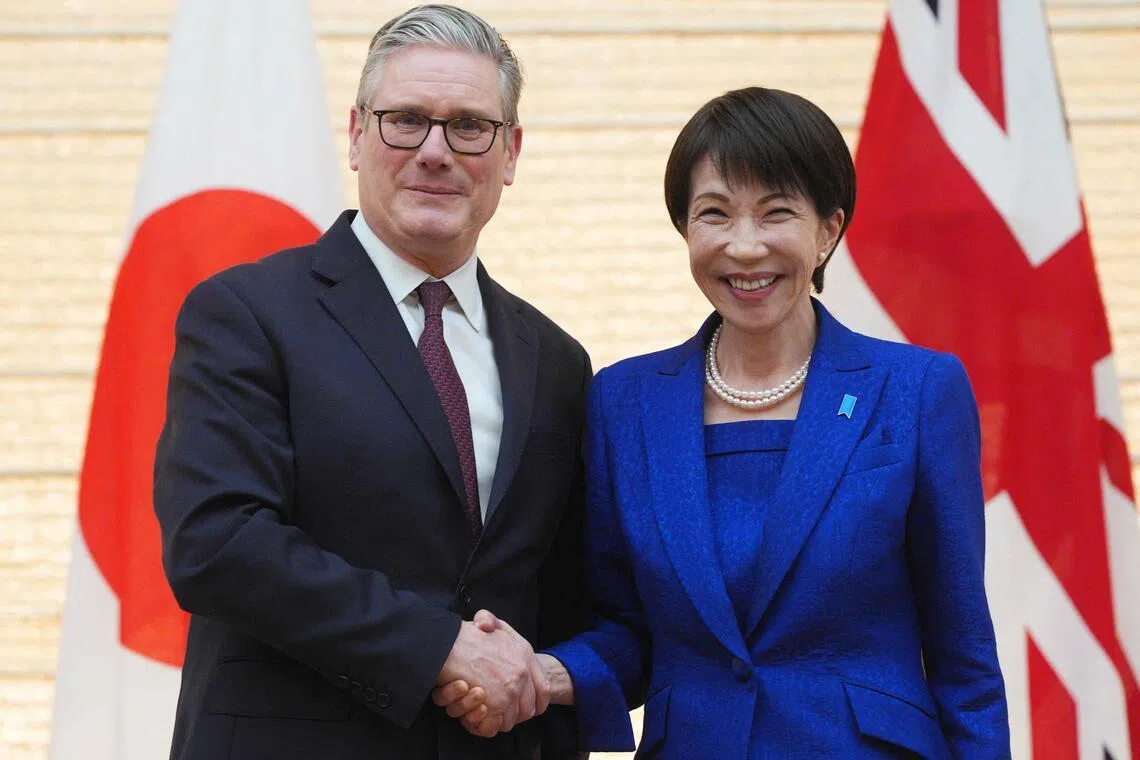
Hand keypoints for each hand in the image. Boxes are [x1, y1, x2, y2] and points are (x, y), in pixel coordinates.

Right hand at [436, 610, 548, 736]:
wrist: (448, 645)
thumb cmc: (463, 636)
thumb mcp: (485, 621)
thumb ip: (493, 623)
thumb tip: (487, 626)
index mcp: (524, 654)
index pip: (543, 689)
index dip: (537, 701)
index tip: (531, 707)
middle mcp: (522, 674)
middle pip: (528, 708)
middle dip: (516, 714)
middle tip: (501, 713)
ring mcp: (511, 691)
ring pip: (511, 720)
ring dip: (498, 720)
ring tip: (484, 713)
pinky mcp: (497, 704)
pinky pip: (496, 725)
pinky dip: (486, 725)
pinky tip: (476, 717)